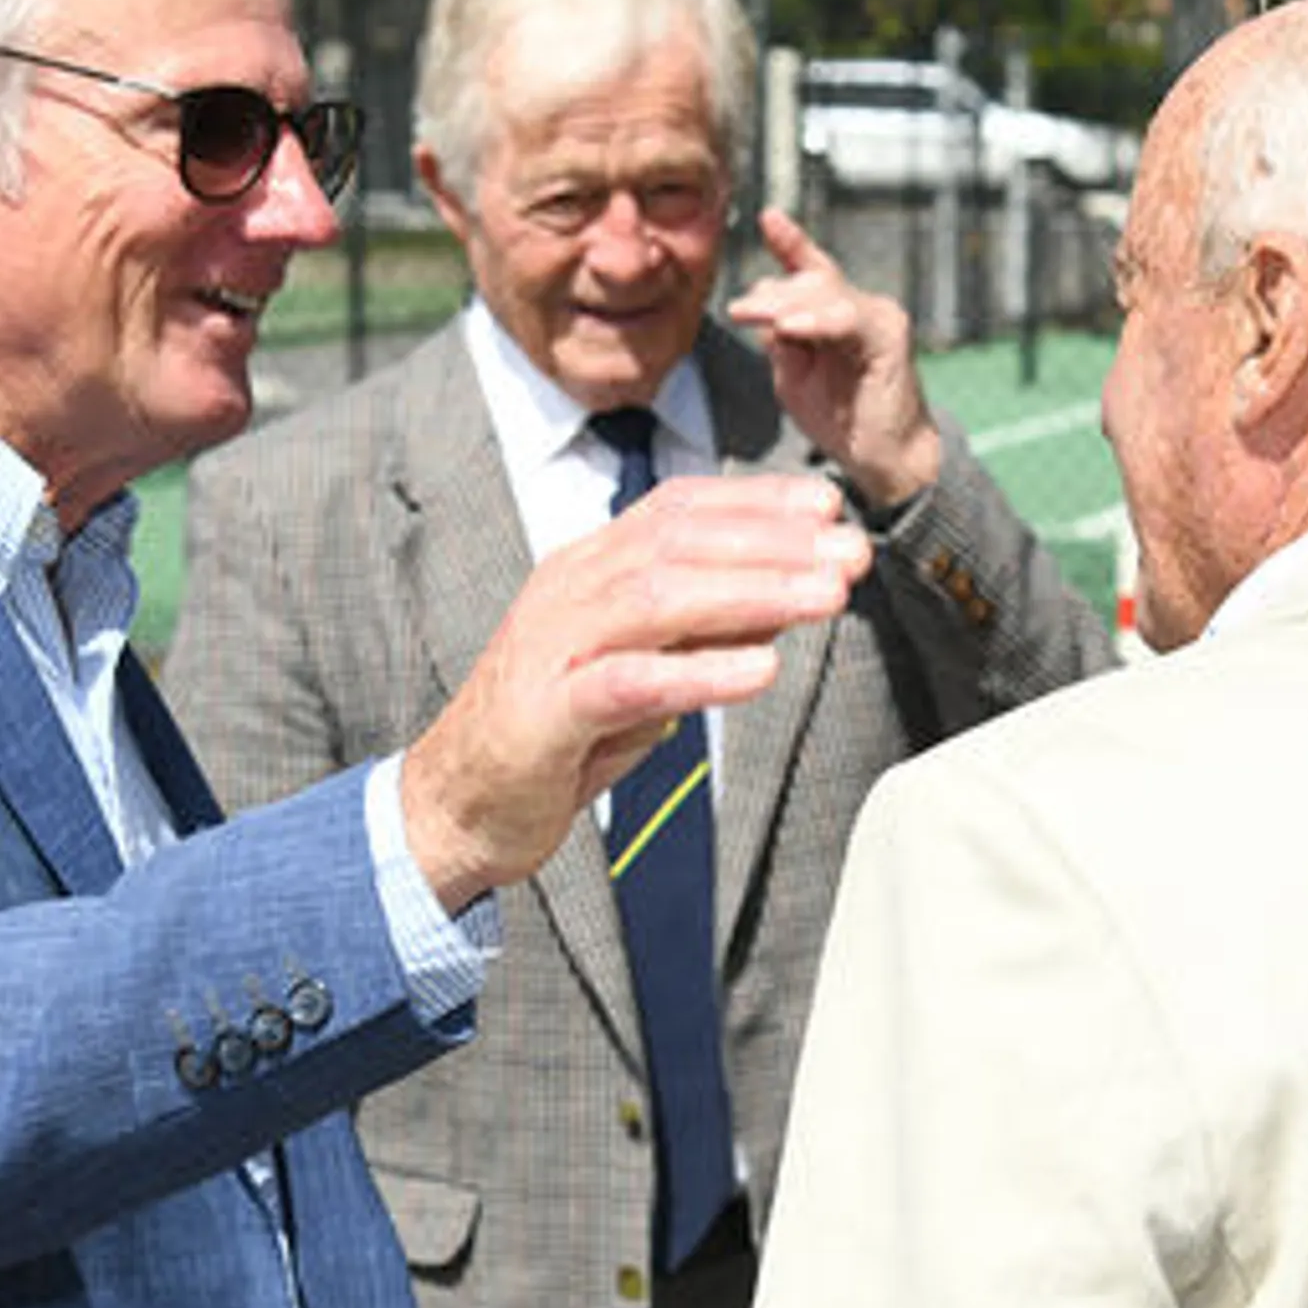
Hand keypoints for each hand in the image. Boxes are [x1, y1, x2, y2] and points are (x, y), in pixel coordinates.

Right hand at [399, 472, 870, 911]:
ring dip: (751, 592)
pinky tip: (760, 670)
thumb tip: (786, 595)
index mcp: (587, 570)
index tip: (827, 510)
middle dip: (772, 543)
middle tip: (850, 553)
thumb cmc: (558, 735)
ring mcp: (551, 649)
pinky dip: (697, 672)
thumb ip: (702, 631)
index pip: (677, 511)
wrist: (458, 804)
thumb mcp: (643, 670)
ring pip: (656, 598)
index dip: (755, 503)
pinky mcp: (544, 716)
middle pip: (677, 544)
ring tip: (826, 598)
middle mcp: (567, 593)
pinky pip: (627, 683)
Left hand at [729, 204, 940, 508]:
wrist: (881, 459)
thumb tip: (766, 309)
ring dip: (785, 306)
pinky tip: (791, 328)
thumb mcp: (794, 378)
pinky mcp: (889, 335)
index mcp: (834, 313)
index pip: (809, 270)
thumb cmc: (840, 418)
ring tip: (752, 315)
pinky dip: (818, 322)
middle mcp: (859, 305)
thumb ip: (780, 343)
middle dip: (770, 295)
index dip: (790, 242)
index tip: (768, 218)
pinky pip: (848, 319)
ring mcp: (877, 316)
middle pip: (809, 281)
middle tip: (738, 311)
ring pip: (825, 294)